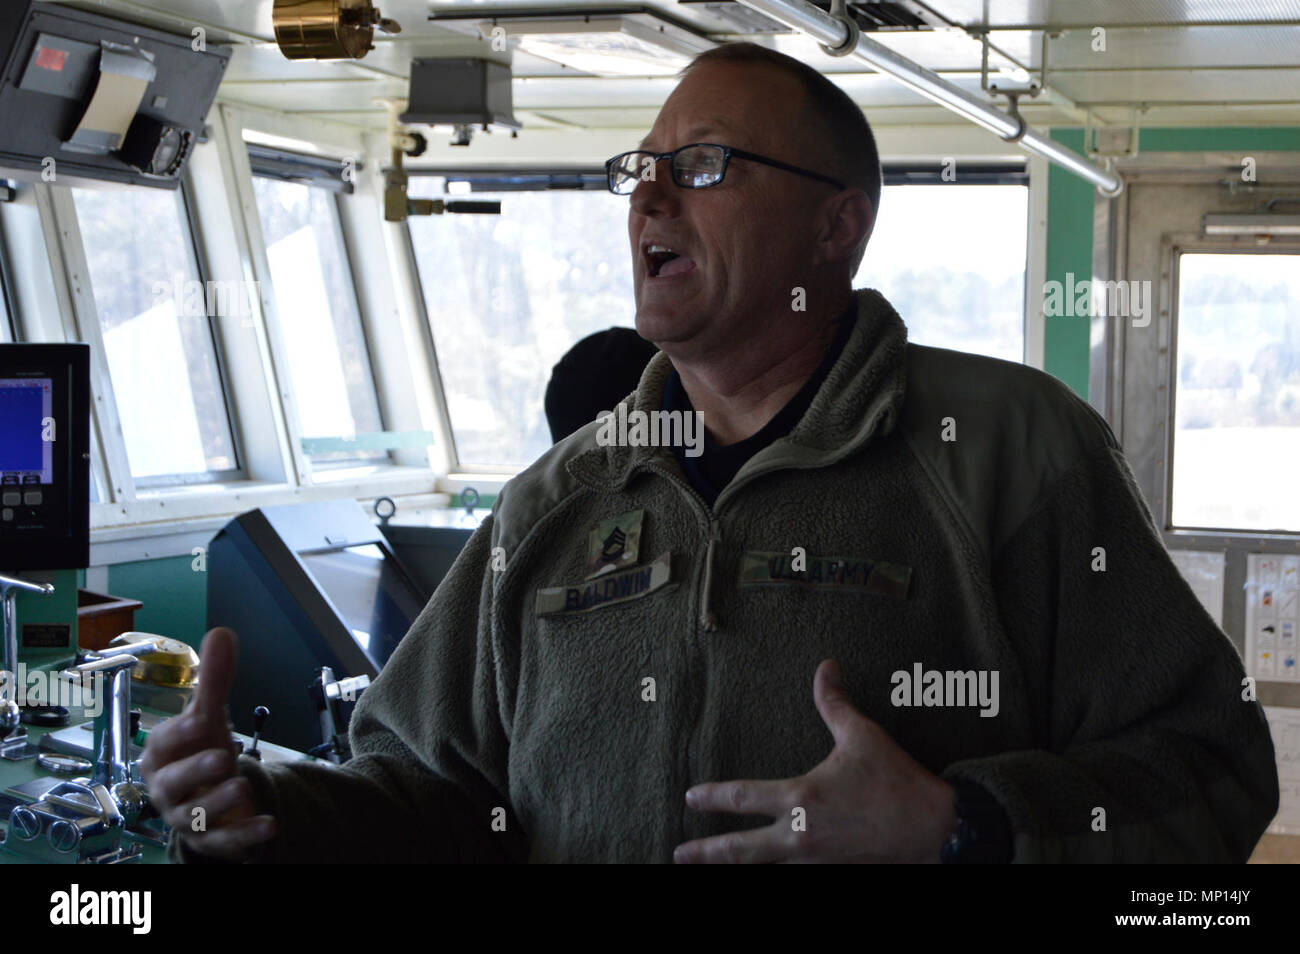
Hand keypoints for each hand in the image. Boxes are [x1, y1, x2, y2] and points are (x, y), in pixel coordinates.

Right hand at [139, 627, 275, 860]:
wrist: (209, 800)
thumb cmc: (199, 753)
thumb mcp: (208, 718)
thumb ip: (215, 680)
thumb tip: (221, 633)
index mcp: (161, 756)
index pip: (164, 743)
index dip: (180, 732)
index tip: (201, 718)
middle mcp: (168, 790)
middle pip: (172, 784)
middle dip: (195, 771)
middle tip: (222, 756)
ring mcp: (189, 819)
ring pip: (196, 816)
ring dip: (219, 802)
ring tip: (242, 785)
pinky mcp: (214, 841)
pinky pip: (226, 842)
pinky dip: (247, 836)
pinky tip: (270, 825)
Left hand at [674, 659, 956, 862]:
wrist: (934, 830)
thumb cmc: (897, 781)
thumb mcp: (862, 736)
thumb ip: (835, 704)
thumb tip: (824, 668)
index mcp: (801, 798)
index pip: (744, 797)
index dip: (713, 796)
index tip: (690, 797)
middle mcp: (800, 835)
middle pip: (741, 849)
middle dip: (707, 852)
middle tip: (679, 854)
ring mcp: (815, 860)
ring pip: (765, 867)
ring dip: (737, 866)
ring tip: (713, 866)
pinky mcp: (832, 872)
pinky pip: (794, 874)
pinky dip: (774, 871)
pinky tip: (766, 869)